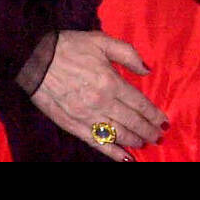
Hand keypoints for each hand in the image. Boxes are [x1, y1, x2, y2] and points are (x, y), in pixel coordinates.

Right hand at [29, 31, 168, 161]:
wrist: (35, 60)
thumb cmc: (71, 47)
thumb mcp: (103, 41)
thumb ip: (128, 55)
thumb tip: (147, 70)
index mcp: (111, 82)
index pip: (139, 104)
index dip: (153, 114)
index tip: (164, 122)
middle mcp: (102, 103)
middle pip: (132, 122)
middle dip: (148, 131)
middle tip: (159, 137)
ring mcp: (87, 117)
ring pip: (117, 135)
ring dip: (134, 141)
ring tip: (145, 143)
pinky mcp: (73, 126)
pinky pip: (96, 142)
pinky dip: (112, 152)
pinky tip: (124, 158)